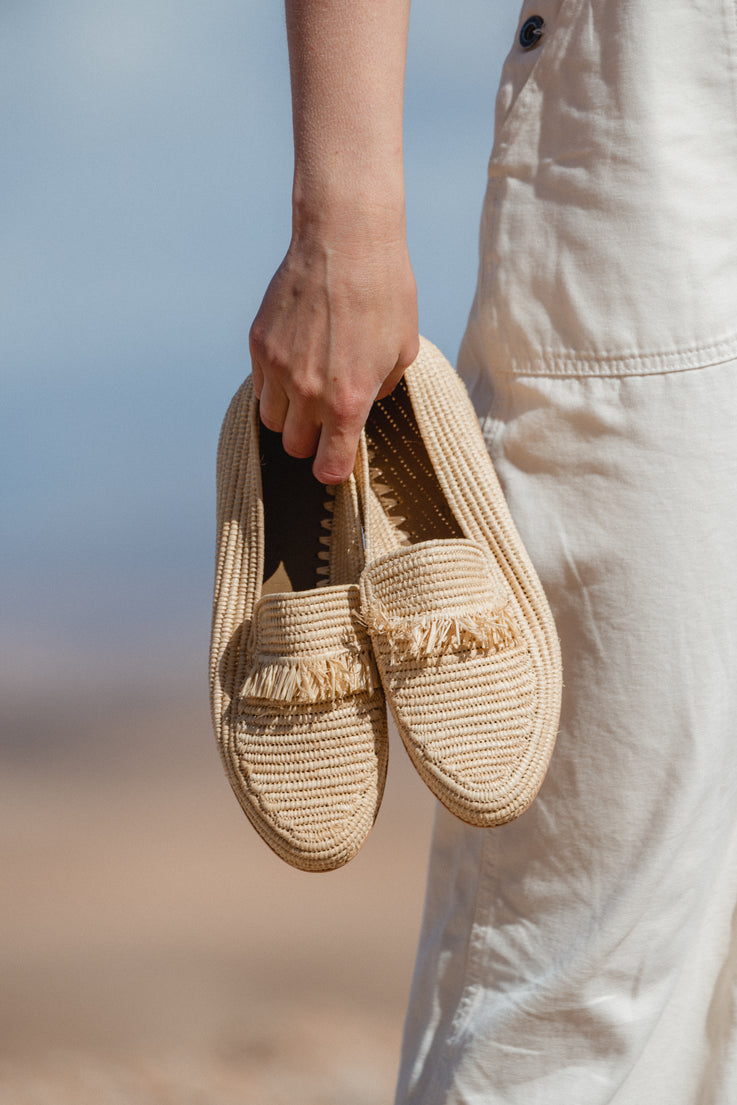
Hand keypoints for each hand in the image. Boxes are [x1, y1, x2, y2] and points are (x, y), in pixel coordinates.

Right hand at [249, 215, 418, 483]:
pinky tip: (296, 359)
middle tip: (326, 418)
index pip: (327, 467)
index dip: (333, 469)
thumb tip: (366, 405)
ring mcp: (278, 368)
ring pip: (270, 421)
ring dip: (288, 415)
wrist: (346, 239)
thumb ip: (381, 389)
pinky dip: (274, 384)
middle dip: (311, 440)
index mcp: (348, 401)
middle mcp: (307, 392)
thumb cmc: (386, 293)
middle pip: (294, 447)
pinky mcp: (259, 344)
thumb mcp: (403, 350)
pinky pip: (260, 385)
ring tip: (308, 390)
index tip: (337, 459)